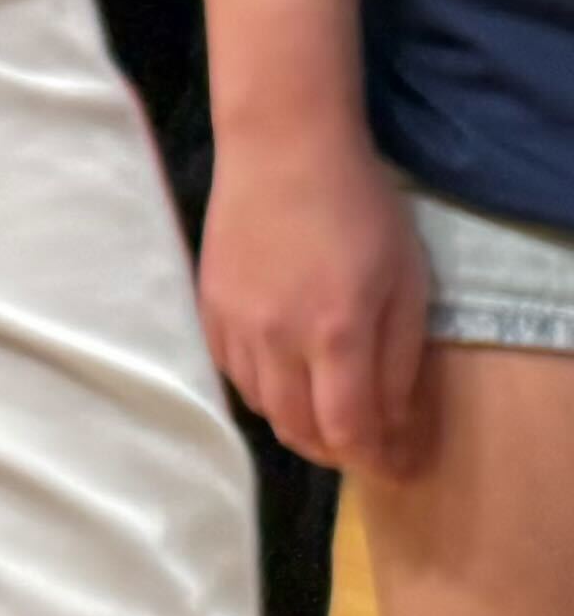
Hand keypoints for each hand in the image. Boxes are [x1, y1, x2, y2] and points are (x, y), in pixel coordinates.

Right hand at [201, 114, 433, 475]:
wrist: (280, 150)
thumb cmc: (358, 208)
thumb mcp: (407, 282)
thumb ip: (399, 359)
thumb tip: (390, 421)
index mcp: (335, 332)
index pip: (349, 428)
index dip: (375, 459)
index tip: (396, 465)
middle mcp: (276, 340)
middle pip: (298, 429)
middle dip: (335, 450)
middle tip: (363, 445)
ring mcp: (234, 327)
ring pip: (262, 407)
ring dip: (298, 423)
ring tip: (325, 413)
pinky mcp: (208, 311)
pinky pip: (233, 375)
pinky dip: (264, 391)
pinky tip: (285, 375)